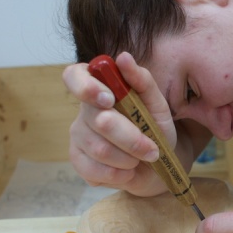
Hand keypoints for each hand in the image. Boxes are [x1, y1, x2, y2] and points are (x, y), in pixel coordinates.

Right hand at [63, 51, 175, 195]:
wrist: (158, 164)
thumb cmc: (155, 129)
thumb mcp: (157, 104)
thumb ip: (142, 80)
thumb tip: (123, 58)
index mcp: (99, 88)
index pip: (74, 76)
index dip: (87, 87)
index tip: (109, 99)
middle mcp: (84, 111)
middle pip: (99, 121)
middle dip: (132, 138)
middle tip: (152, 148)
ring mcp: (78, 137)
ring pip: (99, 149)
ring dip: (129, 158)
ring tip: (141, 159)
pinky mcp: (78, 162)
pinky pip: (93, 170)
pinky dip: (119, 174)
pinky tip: (128, 171)